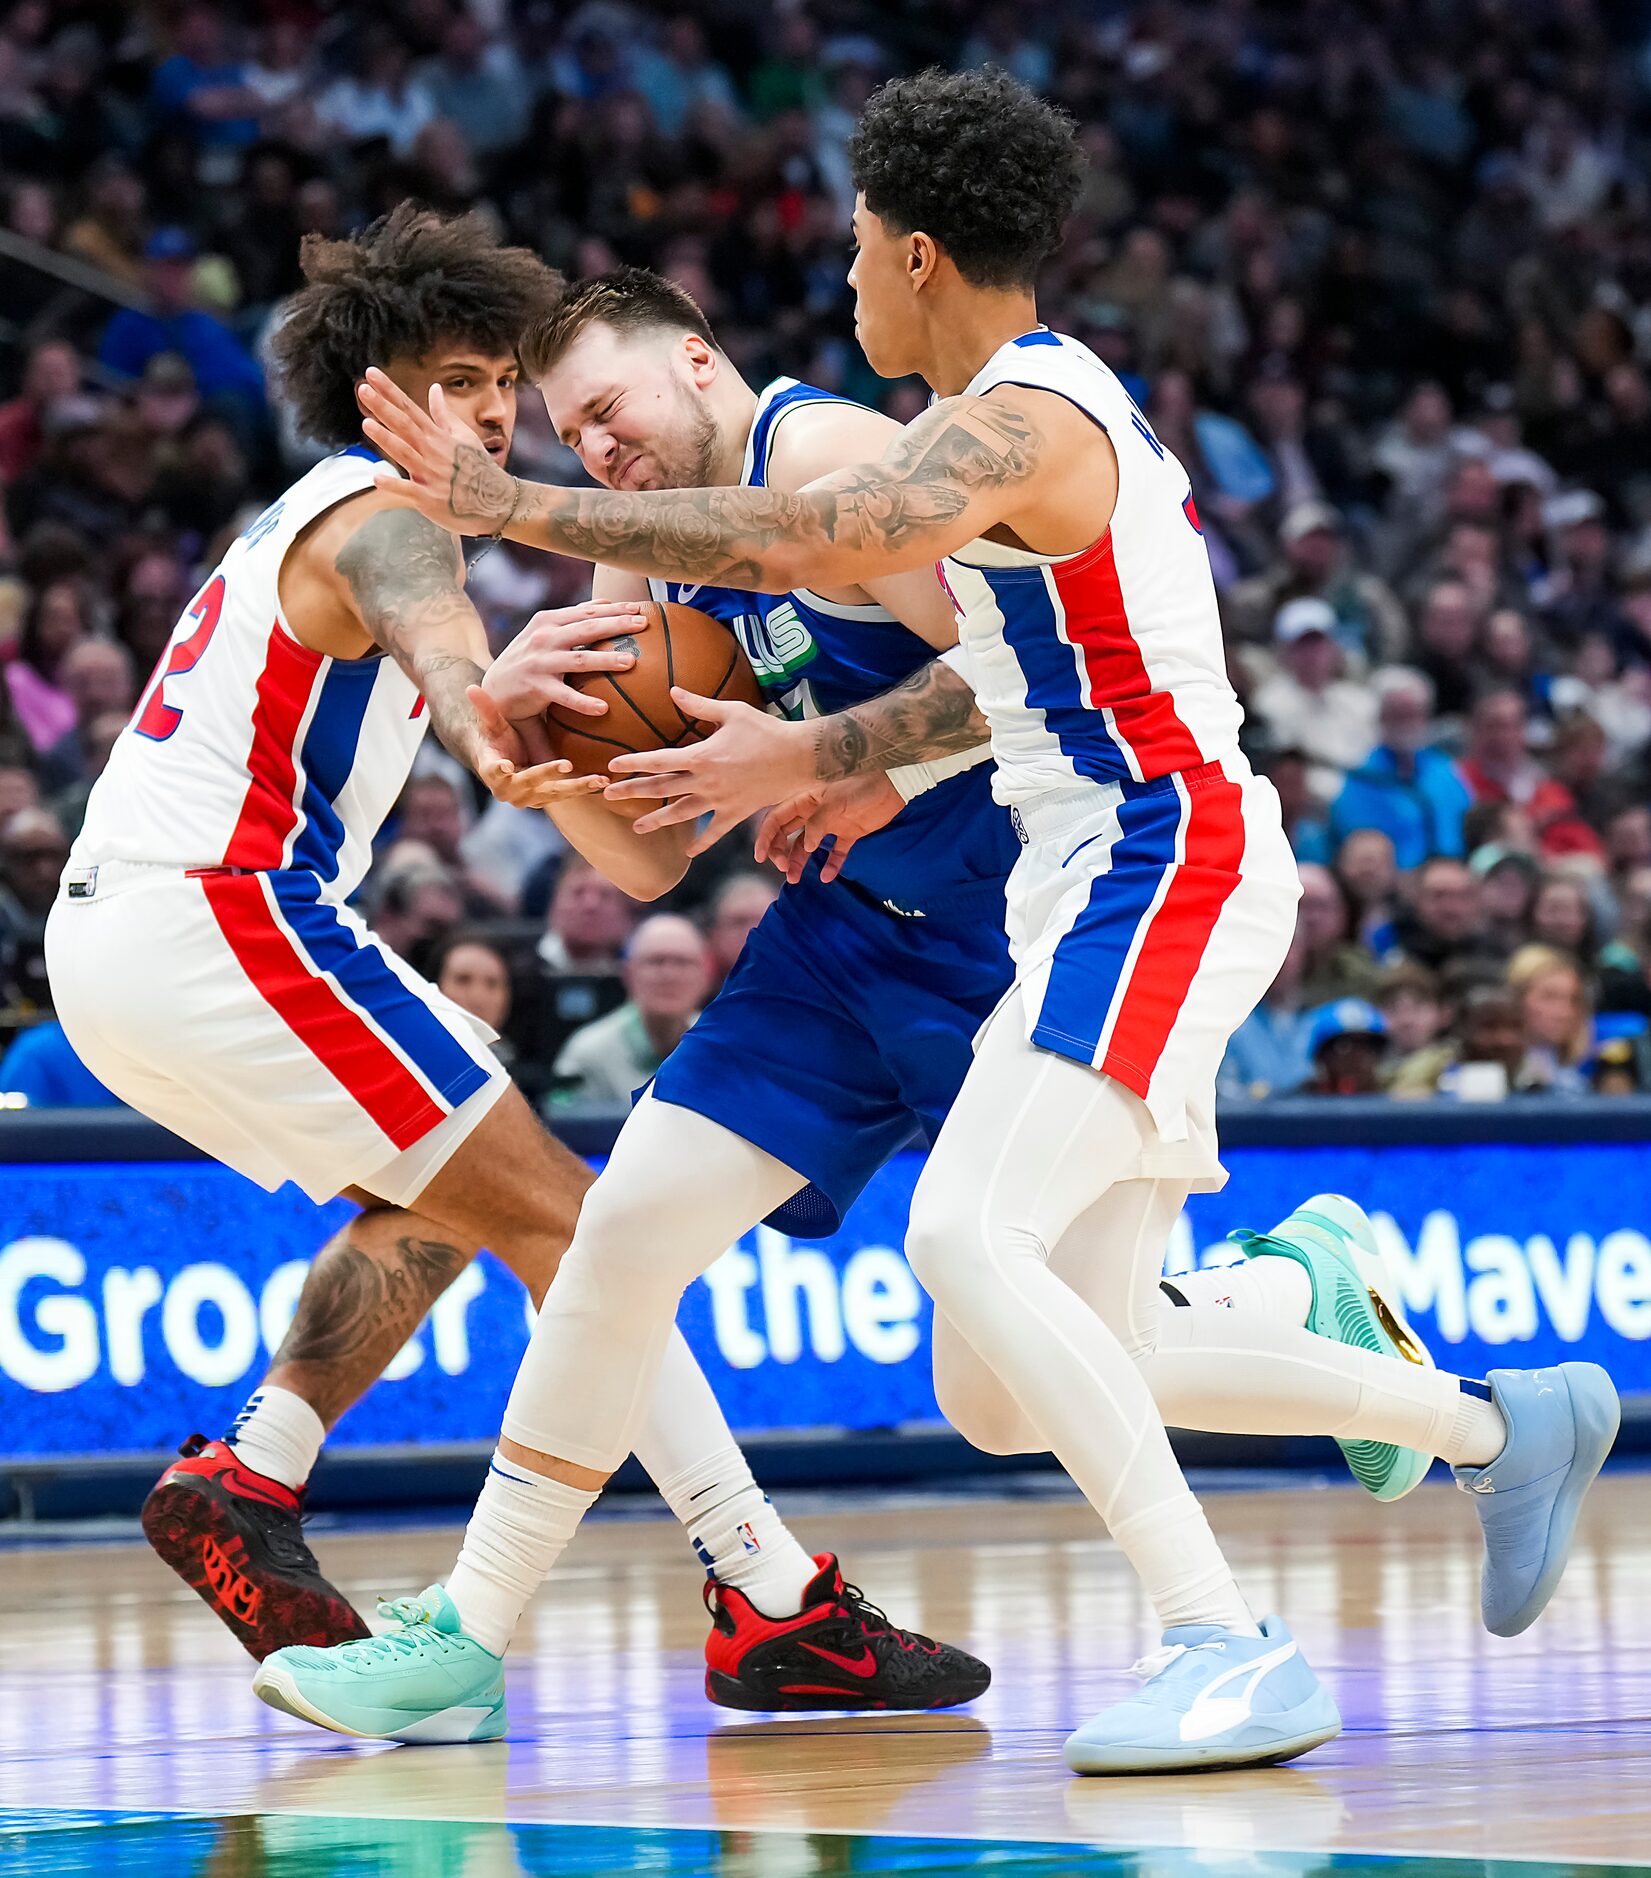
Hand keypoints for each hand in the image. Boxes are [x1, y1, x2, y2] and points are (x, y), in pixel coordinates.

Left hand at [358, 368, 515, 534]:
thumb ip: (443, 414)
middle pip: (404, 426)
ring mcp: (431, 475)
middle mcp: (432, 452)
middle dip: (383, 407)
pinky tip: (377, 478)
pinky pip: (409, 491)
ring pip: (405, 453)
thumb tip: (434, 388)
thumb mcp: (464, 437)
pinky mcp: (430, 499)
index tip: (372, 374)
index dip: (390, 391)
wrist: (498, 502)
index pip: (410, 408)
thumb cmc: (479, 469)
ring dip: (386, 439)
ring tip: (367, 424)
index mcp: (438, 436)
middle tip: (363, 389)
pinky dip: (394, 485)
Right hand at [468, 684, 606, 808]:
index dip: (500, 770)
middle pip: (530, 784)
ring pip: (554, 793)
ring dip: (576, 787)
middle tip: (565, 764)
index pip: (495, 771)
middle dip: (548, 775)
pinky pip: (567, 795)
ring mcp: (530, 798)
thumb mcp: (491, 724)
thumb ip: (485, 708)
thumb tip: (470, 687)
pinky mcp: (547, 799)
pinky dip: (585, 789)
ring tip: (597, 779)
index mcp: (492, 772)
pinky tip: (604, 782)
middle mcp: (510, 791)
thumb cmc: (496, 738)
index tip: (507, 765)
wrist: (503, 762)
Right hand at [485, 602, 648, 718]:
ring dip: (606, 660)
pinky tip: (603, 709)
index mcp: (549, 620)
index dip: (614, 608)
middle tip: (643, 624)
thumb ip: (574, 618)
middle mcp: (544, 637)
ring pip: (580, 659)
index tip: (640, 607)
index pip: (587, 611)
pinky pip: (565, 696)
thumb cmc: (529, 658)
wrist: (496, 687)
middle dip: (617, 624)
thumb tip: (607, 602)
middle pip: (587, 628)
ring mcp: (540, 662)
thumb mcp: (546, 632)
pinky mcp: (536, 687)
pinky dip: (584, 702)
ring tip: (631, 662)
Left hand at [603, 687, 815, 852]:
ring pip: (681, 813)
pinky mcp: (737, 813)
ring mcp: (720, 800)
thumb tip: (673, 691)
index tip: (613, 765)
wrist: (800, 758)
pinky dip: (702, 842)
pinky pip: (715, 831)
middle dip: (633, 791)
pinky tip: (688, 851)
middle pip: (662, 788)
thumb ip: (699, 705)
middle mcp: (706, 782)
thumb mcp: (732, 712)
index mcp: (702, 755)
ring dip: (657, 820)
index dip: (634, 762)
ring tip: (637, 827)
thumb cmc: (767, 730)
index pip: (659, 760)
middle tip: (609, 795)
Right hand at [753, 773, 904, 882]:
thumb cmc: (862, 785)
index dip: (766, 837)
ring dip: (799, 862)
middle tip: (784, 868)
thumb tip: (806, 846)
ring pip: (808, 846)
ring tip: (795, 879)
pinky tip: (827, 876)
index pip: (777, 819)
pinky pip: (836, 852)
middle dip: (780, 852)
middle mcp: (815, 813)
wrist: (894, 784)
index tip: (760, 857)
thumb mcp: (835, 801)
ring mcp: (832, 824)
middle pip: (788, 835)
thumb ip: (818, 824)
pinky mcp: (850, 833)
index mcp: (806, 800)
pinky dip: (831, 865)